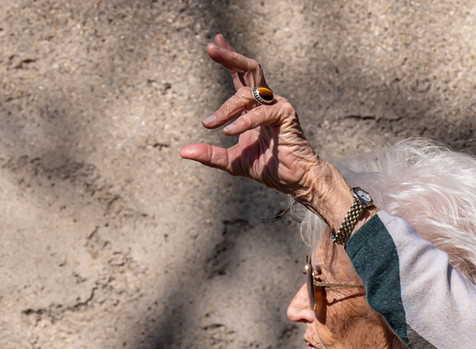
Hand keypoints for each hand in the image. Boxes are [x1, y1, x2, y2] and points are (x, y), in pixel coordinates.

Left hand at [178, 34, 354, 222]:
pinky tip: (229, 131)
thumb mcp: (232, 161)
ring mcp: (277, 105)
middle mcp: (265, 101)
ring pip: (250, 91)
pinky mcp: (286, 115)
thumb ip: (209, 154)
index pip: (238, 76)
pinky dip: (243, 122)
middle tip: (211, 48)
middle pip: (248, 70)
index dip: (227, 58)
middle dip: (229, 57)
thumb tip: (182, 152)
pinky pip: (261, 113)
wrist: (293, 180)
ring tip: (209, 123)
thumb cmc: (268, 166)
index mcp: (252, 106)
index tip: (213, 43)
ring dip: (227, 105)